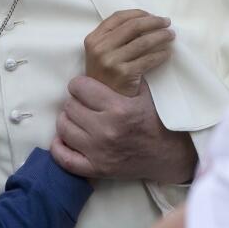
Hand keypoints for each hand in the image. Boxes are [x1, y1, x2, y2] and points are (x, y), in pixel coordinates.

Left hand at [52, 78, 197, 182]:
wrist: (168, 154)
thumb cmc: (155, 120)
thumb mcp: (144, 93)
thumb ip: (124, 76)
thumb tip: (104, 58)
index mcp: (119, 108)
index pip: (80, 87)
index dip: (80, 84)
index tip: (84, 86)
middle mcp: (106, 130)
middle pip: (70, 106)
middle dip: (76, 101)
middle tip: (84, 103)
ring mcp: (99, 152)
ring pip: (64, 127)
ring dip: (69, 120)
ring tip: (78, 118)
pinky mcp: (97, 169)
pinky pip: (64, 159)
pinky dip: (60, 147)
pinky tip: (65, 138)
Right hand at [84, 10, 174, 95]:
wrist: (103, 101)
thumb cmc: (106, 73)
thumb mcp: (102, 52)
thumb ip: (115, 36)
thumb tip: (146, 20)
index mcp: (93, 39)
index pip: (118, 17)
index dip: (138, 13)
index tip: (152, 15)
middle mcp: (100, 49)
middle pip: (133, 26)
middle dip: (153, 22)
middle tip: (166, 22)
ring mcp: (111, 62)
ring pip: (143, 42)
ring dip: (161, 36)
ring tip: (170, 35)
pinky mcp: (124, 74)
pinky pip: (148, 59)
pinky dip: (160, 54)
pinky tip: (167, 53)